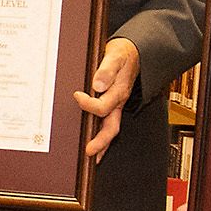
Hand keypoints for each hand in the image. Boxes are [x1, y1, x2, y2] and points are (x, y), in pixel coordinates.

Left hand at [71, 36, 139, 159]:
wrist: (133, 52)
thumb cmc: (123, 55)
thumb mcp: (115, 57)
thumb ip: (107, 70)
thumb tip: (97, 84)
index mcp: (118, 92)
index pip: (102, 106)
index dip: (88, 104)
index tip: (77, 96)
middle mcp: (118, 102)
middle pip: (111, 128)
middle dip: (100, 142)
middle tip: (89, 152)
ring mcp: (116, 106)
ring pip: (110, 130)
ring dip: (101, 145)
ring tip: (90, 158)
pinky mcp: (112, 106)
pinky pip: (108, 124)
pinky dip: (102, 137)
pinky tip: (95, 145)